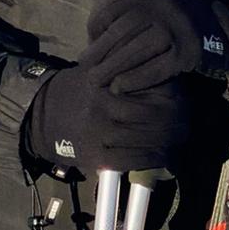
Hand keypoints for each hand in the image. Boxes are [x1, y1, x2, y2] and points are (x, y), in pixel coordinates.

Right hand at [21, 57, 190, 176]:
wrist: (43, 112)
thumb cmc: (82, 88)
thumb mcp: (103, 70)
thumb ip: (133, 73)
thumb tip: (173, 85)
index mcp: (110, 80)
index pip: (156, 91)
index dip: (178, 101)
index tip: (184, 104)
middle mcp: (105, 105)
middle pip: (158, 118)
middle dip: (177, 124)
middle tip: (186, 127)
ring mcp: (99, 131)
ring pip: (148, 140)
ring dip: (168, 144)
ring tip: (175, 142)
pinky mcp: (94, 155)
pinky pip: (132, 160)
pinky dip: (151, 160)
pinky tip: (159, 155)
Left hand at [86, 0, 228, 90]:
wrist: (216, 28)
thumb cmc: (170, 25)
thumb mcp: (148, 12)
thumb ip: (123, 20)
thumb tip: (91, 40)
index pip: (113, 9)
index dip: (95, 29)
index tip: (88, 47)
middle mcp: (162, 7)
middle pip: (123, 31)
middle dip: (99, 53)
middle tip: (86, 71)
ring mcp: (177, 29)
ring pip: (138, 49)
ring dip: (113, 68)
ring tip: (96, 82)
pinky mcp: (188, 51)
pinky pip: (157, 67)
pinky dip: (135, 79)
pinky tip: (120, 88)